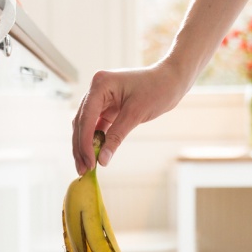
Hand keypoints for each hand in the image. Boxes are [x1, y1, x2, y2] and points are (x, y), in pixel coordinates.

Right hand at [71, 61, 191, 171]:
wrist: (170, 81)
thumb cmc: (157, 89)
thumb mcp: (136, 114)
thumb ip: (116, 136)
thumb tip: (102, 160)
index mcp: (100, 84)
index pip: (86, 117)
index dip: (85, 142)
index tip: (89, 162)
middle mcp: (96, 90)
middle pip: (81, 122)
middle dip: (81, 147)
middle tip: (83, 170)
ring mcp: (100, 98)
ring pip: (85, 126)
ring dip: (85, 146)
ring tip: (85, 167)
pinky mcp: (106, 107)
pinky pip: (95, 126)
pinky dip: (95, 141)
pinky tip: (94, 156)